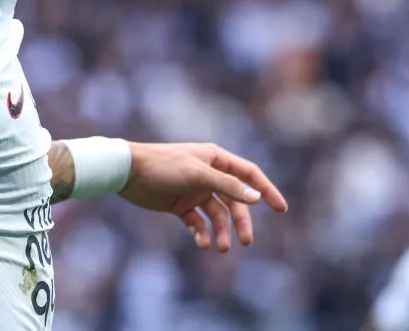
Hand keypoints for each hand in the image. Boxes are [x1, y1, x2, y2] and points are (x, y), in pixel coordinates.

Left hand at [118, 142, 287, 252]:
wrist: (128, 172)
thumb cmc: (163, 165)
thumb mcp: (198, 174)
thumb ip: (226, 185)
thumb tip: (256, 197)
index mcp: (215, 159)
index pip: (248, 175)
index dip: (266, 190)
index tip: (280, 209)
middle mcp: (208, 174)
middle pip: (234, 200)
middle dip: (241, 221)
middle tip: (245, 241)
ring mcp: (195, 190)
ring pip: (217, 214)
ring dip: (221, 231)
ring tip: (222, 248)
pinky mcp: (180, 205)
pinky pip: (198, 222)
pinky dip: (202, 233)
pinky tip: (202, 243)